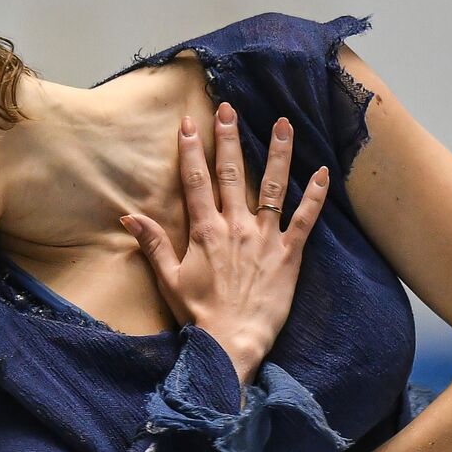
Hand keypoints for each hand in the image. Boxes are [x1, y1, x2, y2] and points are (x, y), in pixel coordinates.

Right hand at [119, 103, 329, 376]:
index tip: (189, 122)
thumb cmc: (198, 313)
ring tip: (282, 123)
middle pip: (232, 173)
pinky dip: (315, 195)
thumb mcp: (168, 278)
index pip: (196, 181)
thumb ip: (152, 243)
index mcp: (205, 231)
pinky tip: (322, 171)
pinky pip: (305, 219)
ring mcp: (265, 237)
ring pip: (273, 186)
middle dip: (228, 138)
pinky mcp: (289, 254)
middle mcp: (235, 226)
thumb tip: (128, 216)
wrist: (232, 342)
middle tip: (228, 108)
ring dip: (277, 153)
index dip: (191, 150)